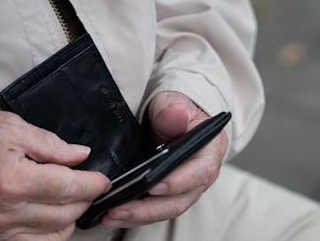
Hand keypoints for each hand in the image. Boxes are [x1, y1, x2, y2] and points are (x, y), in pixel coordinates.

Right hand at [0, 111, 109, 239]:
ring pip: (55, 234)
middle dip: (85, 198)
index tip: (103, 181)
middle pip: (66, 212)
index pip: (68, 187)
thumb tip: (81, 155)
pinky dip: (51, 233)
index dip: (93, 184)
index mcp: (13, 181)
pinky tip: (52, 217)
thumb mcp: (13, 129)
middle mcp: (6, 212)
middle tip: (87, 184)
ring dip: (70, 216)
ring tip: (69, 198)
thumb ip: (52, 144)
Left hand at [102, 92, 227, 227]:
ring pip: (164, 209)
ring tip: (110, 216)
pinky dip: (134, 214)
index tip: (153, 186)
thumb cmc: (178, 109)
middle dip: (149, 209)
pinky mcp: (168, 194)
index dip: (178, 182)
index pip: (200, 172)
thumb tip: (174, 113)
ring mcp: (184, 188)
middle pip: (179, 200)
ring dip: (137, 216)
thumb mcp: (175, 102)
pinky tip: (114, 214)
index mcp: (209, 152)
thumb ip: (173, 109)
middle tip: (120, 209)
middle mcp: (199, 176)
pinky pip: (153, 209)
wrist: (175, 116)